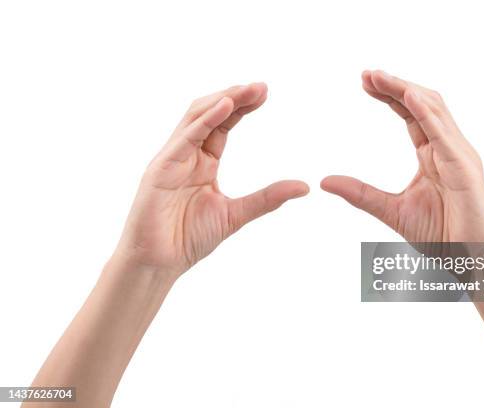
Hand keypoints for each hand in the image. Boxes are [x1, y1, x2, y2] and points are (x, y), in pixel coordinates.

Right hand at [115, 83, 308, 276]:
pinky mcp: (160, 168)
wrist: (158, 263)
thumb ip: (267, 198)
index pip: (224, 124)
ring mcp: (172, 159)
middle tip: (262, 87)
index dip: (243, 107)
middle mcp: (187, 154)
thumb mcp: (236, 214)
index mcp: (204, 162)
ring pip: (196, 117)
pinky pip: (185, 137)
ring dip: (222, 99)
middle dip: (235, 96)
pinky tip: (226, 106)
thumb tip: (304, 187)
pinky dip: (205, 120)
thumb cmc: (189, 238)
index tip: (265, 94)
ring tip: (248, 89)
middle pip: (211, 114)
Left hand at [321, 70, 483, 242]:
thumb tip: (326, 181)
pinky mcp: (465, 169)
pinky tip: (408, 97)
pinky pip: (444, 135)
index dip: (390, 95)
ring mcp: (459, 156)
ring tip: (379, 77)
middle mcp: (448, 149)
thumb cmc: (441, 236)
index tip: (364, 82)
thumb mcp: (390, 210)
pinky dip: (427, 113)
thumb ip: (360, 194)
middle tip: (366, 73)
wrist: (470, 264)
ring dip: (406, 90)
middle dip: (395, 85)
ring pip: (434, 110)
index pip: (411, 115)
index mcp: (432, 155)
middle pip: (422, 104)